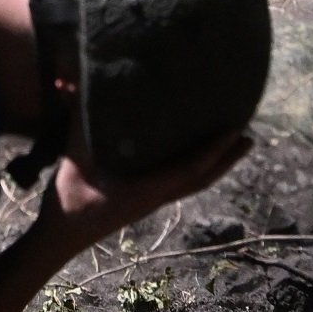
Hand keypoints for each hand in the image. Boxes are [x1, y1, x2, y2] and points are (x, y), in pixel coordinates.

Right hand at [40, 131, 252, 248]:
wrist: (63, 232)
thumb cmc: (71, 196)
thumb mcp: (74, 153)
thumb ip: (75, 116)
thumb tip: (65, 79)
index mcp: (145, 189)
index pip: (188, 171)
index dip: (213, 152)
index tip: (233, 131)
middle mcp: (157, 197)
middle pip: (202, 180)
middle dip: (226, 159)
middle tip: (249, 137)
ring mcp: (154, 201)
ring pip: (195, 184)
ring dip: (219, 166)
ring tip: (238, 145)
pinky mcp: (148, 201)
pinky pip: (182, 184)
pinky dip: (200, 170)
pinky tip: (202, 158)